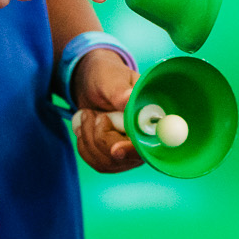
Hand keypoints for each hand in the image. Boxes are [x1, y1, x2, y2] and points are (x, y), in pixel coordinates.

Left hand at [69, 49, 140, 172]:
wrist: (92, 84)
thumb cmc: (106, 75)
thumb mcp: (112, 78)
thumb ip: (120, 91)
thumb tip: (129, 100)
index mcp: (154, 117)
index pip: (150, 144)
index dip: (133, 149)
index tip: (116, 149)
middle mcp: (147, 138)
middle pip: (125, 157)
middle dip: (101, 137)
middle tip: (91, 114)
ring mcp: (131, 151)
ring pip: (107, 162)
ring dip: (89, 139)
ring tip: (88, 115)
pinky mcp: (115, 159)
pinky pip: (96, 163)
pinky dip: (84, 145)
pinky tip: (86, 128)